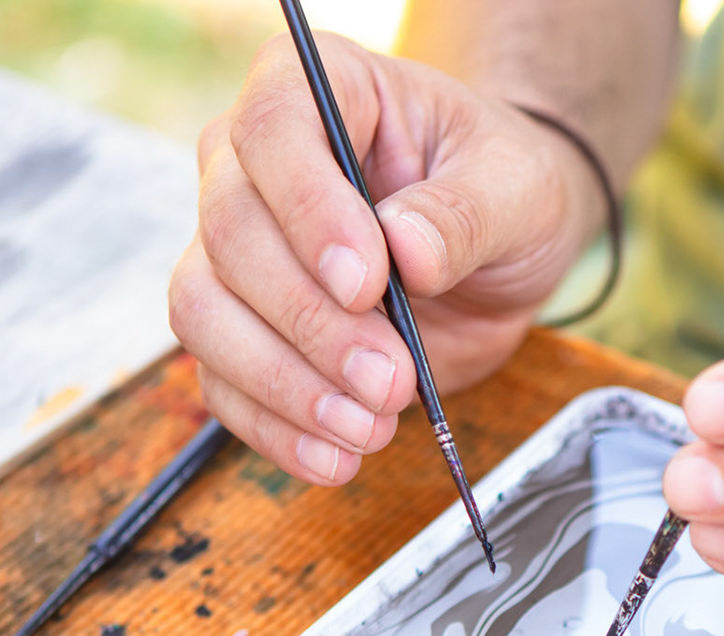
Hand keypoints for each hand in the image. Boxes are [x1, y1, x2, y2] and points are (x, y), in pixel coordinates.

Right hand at [169, 32, 602, 484]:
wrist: (496, 254)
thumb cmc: (500, 191)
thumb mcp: (517, 188)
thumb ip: (466, 213)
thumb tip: (410, 251)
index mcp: (316, 90)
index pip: (272, 129)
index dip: (308, 209)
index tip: (368, 283)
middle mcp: (251, 164)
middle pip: (231, 235)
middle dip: (311, 323)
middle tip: (392, 379)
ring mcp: (234, 249)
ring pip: (205, 314)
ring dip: (286, 385)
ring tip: (371, 426)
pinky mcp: (241, 329)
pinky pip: (222, 383)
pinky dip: (276, 429)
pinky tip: (335, 456)